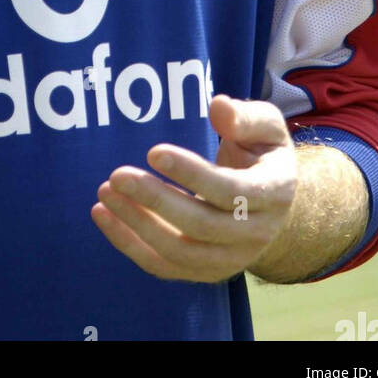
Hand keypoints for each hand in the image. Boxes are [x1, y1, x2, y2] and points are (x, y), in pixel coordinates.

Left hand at [91, 94, 296, 281]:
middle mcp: (256, 234)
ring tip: (104, 194)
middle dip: (155, 200)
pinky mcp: (206, 271)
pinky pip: (165, 266)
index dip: (191, 174)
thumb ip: (245, 116)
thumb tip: (219, 107)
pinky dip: (130, 245)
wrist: (271, 203)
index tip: (153, 152)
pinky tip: (103, 216)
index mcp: (274, 194)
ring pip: (180, 252)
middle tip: (117, 176)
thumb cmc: (262, 154)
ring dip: (136, 225)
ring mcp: (231, 259)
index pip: (230, 191)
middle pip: (201, 226)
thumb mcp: (267, 127)